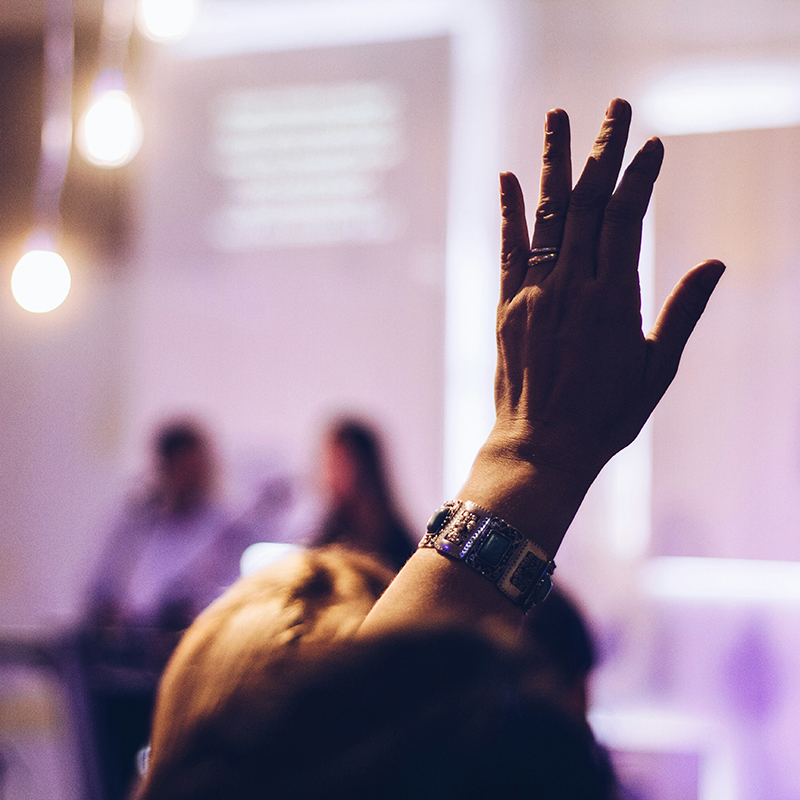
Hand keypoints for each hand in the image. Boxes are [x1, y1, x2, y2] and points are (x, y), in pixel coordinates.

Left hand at [487, 98, 723, 481]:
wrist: (541, 448)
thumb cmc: (605, 416)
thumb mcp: (656, 370)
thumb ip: (682, 313)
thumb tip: (714, 264)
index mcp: (613, 300)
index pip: (627, 218)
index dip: (639, 176)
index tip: (651, 145)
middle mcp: (570, 287)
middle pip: (588, 204)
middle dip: (602, 151)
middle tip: (613, 107)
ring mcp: (533, 294)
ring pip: (547, 216)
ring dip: (554, 163)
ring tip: (558, 117)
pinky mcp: (507, 308)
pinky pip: (508, 250)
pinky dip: (510, 212)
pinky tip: (508, 177)